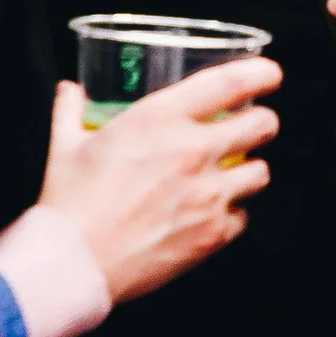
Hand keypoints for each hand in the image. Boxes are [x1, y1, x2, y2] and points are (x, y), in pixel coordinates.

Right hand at [38, 57, 280, 304]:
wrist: (75, 263)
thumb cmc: (70, 203)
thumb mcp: (65, 145)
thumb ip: (71, 110)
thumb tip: (71, 90)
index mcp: (161, 118)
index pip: (230, 82)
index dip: (260, 73)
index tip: (270, 74)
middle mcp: (193, 150)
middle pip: (263, 124)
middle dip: (263, 122)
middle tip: (252, 126)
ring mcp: (208, 194)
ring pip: (262, 172)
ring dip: (251, 169)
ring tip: (235, 172)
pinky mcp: (212, 233)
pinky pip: (243, 216)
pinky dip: (232, 214)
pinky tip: (213, 213)